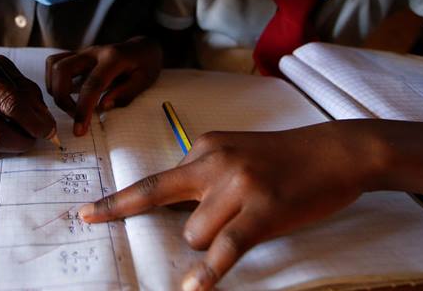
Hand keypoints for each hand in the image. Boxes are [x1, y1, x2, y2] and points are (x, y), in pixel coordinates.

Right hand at [46, 37, 161, 135]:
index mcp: (113, 59)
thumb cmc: (146, 65)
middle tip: (74, 116)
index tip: (79, 129)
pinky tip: (65, 94)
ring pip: (54, 64)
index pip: (91, 84)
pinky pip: (55, 63)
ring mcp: (83, 52)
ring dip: (55, 89)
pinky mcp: (77, 56)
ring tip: (70, 106)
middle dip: (61, 97)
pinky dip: (53, 81)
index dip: (82, 108)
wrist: (143, 47)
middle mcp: (93, 52)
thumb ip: (125, 93)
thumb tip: (103, 106)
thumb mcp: (145, 80)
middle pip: (62, 69)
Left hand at [79, 123, 378, 289]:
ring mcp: (238, 184)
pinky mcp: (262, 209)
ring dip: (211, 243)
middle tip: (102, 222)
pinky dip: (210, 270)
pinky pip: (227, 246)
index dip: (119, 200)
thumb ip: (203, 174)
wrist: (335, 151)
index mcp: (204, 146)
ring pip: (196, 234)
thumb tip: (175, 210)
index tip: (87, 213)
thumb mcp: (236, 151)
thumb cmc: (284, 157)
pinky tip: (195, 287)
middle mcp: (214, 161)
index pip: (156, 180)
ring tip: (248, 223)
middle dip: (135, 217)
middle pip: (162, 203)